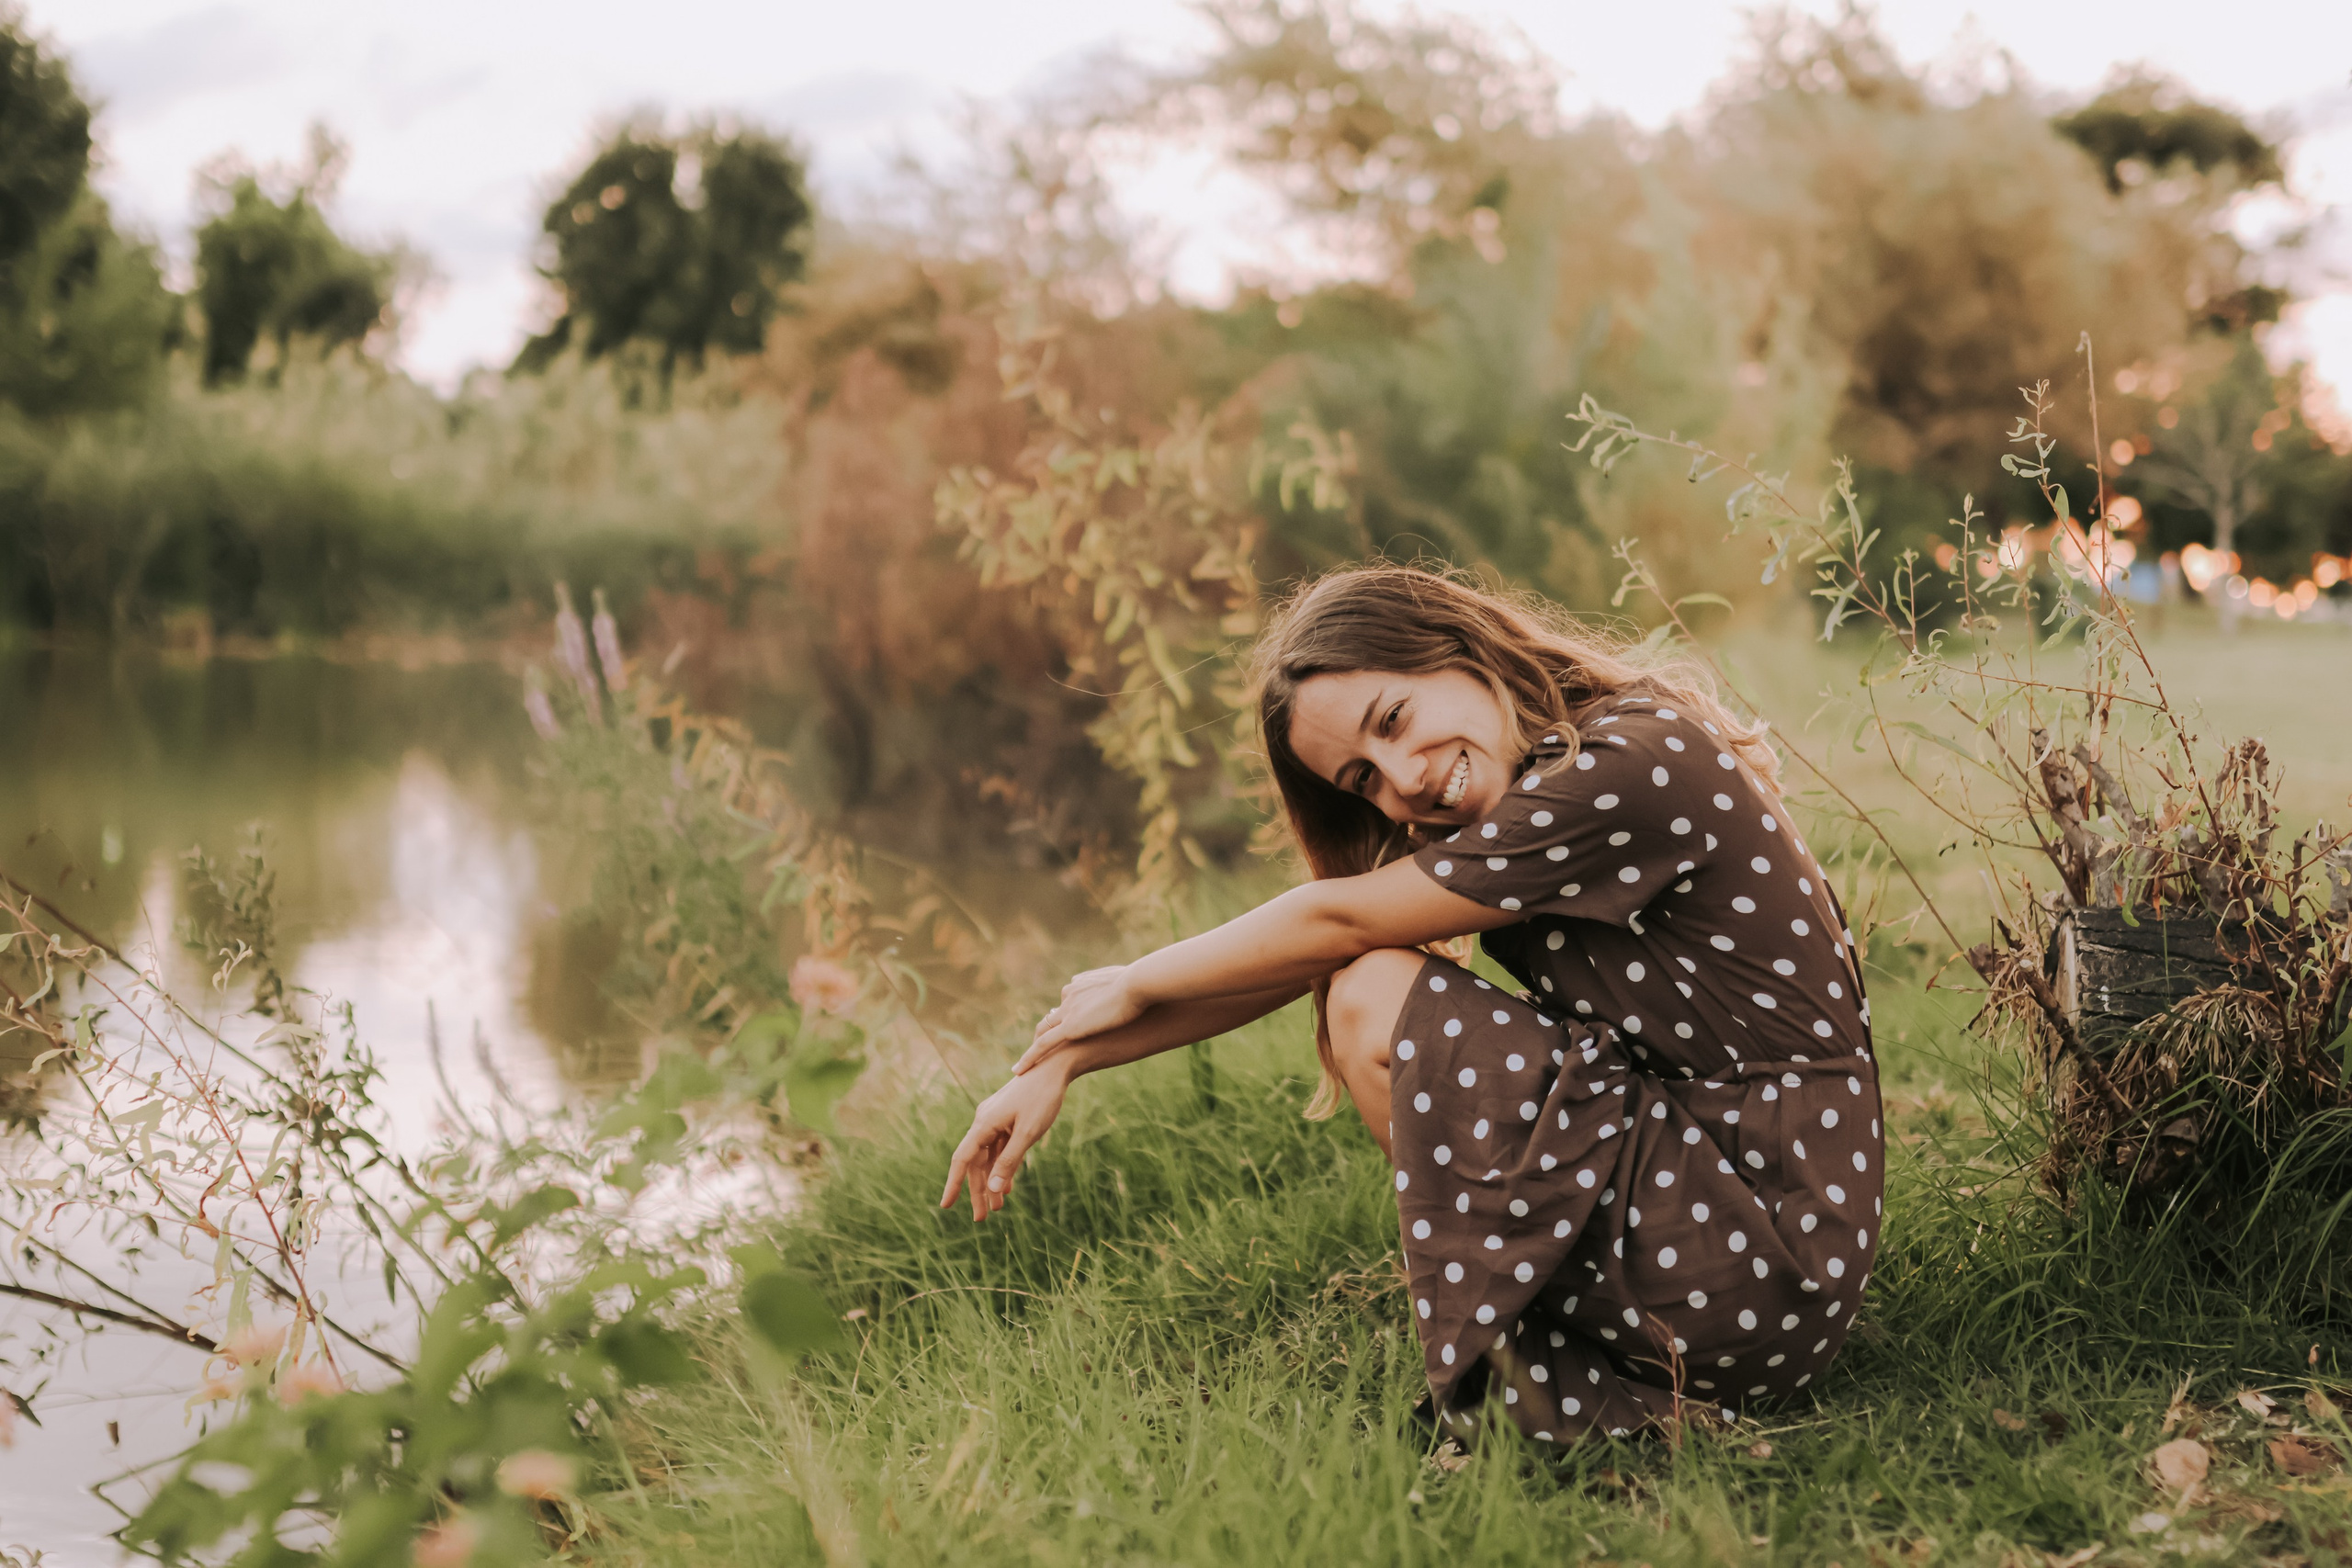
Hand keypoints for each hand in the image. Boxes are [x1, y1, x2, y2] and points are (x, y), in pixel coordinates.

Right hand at [939, 1059, 1071, 1220]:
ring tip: (997, 1209)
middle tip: (981, 1219)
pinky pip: (1000, 1148)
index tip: (946, 1206)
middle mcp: (984, 1121)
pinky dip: (1002, 1166)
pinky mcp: (1006, 1118)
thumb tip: (991, 1188)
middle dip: (978, 1191)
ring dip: (992, 1182)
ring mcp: (995, 1120)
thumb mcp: (1028, 1133)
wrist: (1054, 1066)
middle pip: (976, 1162)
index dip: (954, 1184)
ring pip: (988, 1157)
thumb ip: (1009, 1161)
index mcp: (984, 1124)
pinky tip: (1006, 1186)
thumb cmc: (1043, 1098)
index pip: (962, 1160)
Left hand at [1012, 965, 1143, 1075]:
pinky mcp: (1070, 1027)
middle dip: (1046, 1032)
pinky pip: (1043, 1045)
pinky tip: (1020, 1071)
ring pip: (1043, 1031)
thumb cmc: (1143, 983)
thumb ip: (1122, 986)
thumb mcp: (1131, 983)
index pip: (1069, 1002)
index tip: (1067, 1029)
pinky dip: (1029, 1057)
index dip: (1067, 1016)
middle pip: (1052, 1017)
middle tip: (1039, 1049)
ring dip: (1033, 1048)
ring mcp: (1068, 1011)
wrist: (1138, 984)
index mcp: (1082, 984)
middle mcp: (1070, 995)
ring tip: (1024, 1065)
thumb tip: (1126, 986)